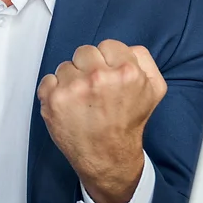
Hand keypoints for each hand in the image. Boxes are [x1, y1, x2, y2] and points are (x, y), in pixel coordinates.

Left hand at [37, 40, 166, 202]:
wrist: (108, 157)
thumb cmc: (128, 123)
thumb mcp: (154, 89)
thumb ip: (144, 60)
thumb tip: (126, 48)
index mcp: (126, 72)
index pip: (108, 45)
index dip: (108, 61)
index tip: (108, 76)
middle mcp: (98, 77)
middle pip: (85, 52)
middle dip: (89, 67)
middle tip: (95, 89)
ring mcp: (73, 88)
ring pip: (65, 66)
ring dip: (72, 80)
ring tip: (83, 101)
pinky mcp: (53, 100)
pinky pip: (48, 80)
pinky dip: (54, 92)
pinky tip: (68, 106)